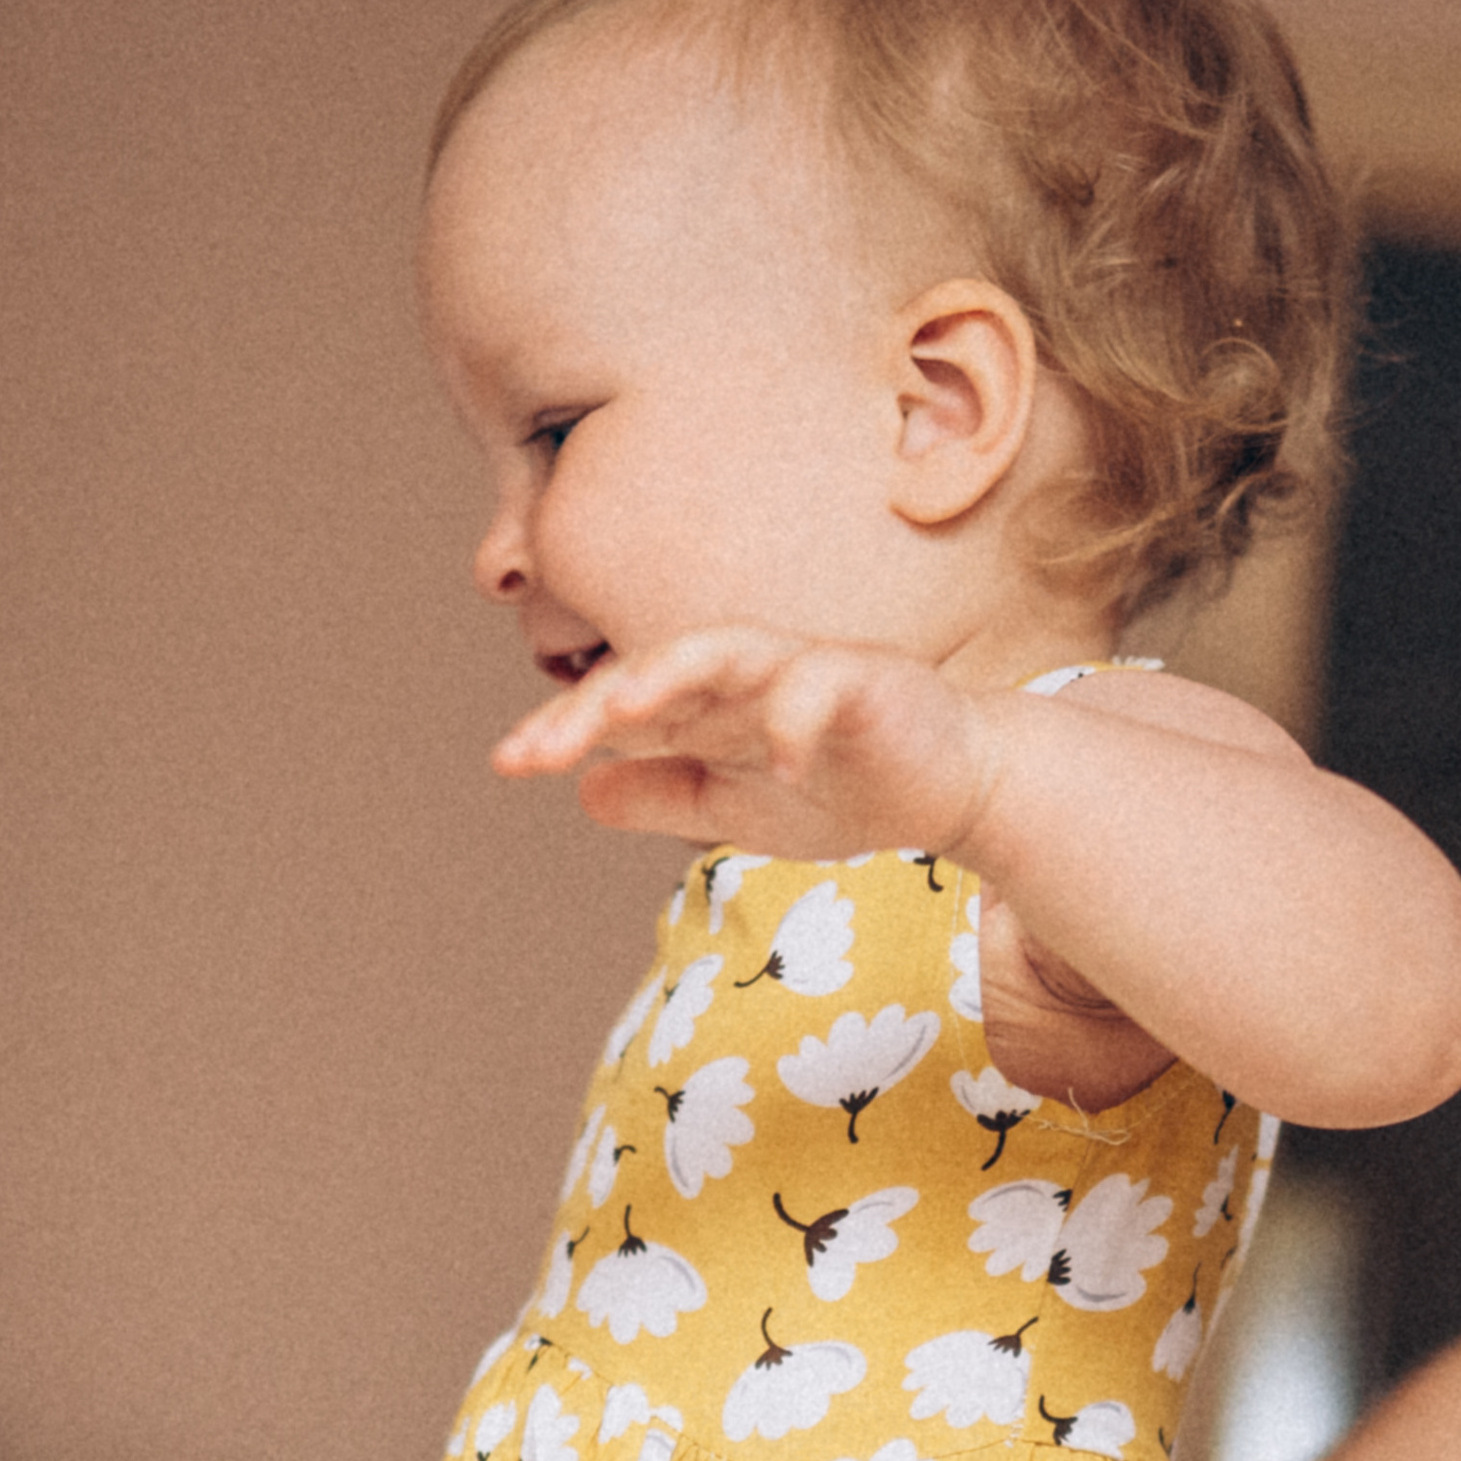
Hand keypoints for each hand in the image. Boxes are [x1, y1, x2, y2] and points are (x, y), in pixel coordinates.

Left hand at [493, 625, 1002, 865]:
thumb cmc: (845, 786)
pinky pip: (821, 688)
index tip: (507, 763)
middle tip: (538, 748)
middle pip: (655, 672)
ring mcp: (802, 669)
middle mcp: (744, 675)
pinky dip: (798, 718)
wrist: (953, 786)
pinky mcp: (865, 679)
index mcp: (710, 705)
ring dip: (671, 676)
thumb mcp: (739, 808)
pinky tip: (782, 762)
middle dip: (594, 705)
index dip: (563, 729)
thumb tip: (581, 791)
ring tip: (623, 711)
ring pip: (725, 652)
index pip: (623, 707)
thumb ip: (667, 795)